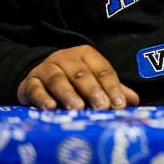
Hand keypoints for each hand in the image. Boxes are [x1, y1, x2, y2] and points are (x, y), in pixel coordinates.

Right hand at [17, 45, 139, 109]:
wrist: (39, 77)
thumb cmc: (73, 81)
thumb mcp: (94, 82)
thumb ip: (113, 90)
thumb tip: (134, 101)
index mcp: (86, 55)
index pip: (103, 70)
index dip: (112, 87)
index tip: (119, 105)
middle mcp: (65, 58)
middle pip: (81, 74)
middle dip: (93, 91)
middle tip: (101, 107)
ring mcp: (45, 69)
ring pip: (58, 79)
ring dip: (68, 94)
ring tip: (77, 108)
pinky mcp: (29, 82)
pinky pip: (35, 88)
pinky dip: (43, 98)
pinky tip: (51, 108)